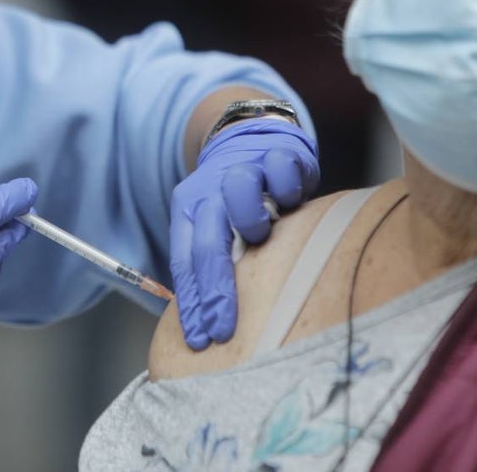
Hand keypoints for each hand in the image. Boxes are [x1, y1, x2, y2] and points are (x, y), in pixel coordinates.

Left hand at [170, 118, 318, 349]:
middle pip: (206, 241)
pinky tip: (291, 200)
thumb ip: (214, 261)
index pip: (184, 261)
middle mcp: (211, 190)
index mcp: (189, 208)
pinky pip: (281, 170)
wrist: (250, 135)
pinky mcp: (279, 155)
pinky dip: (286, 188)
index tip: (199, 340)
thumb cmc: (235, 197)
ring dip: (249, 220)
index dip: (191, 303)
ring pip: (238, 192)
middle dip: (215, 289)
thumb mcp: (216, 224)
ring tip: (260, 235)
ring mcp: (244, 170)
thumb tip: (211, 322)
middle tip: (223, 329)